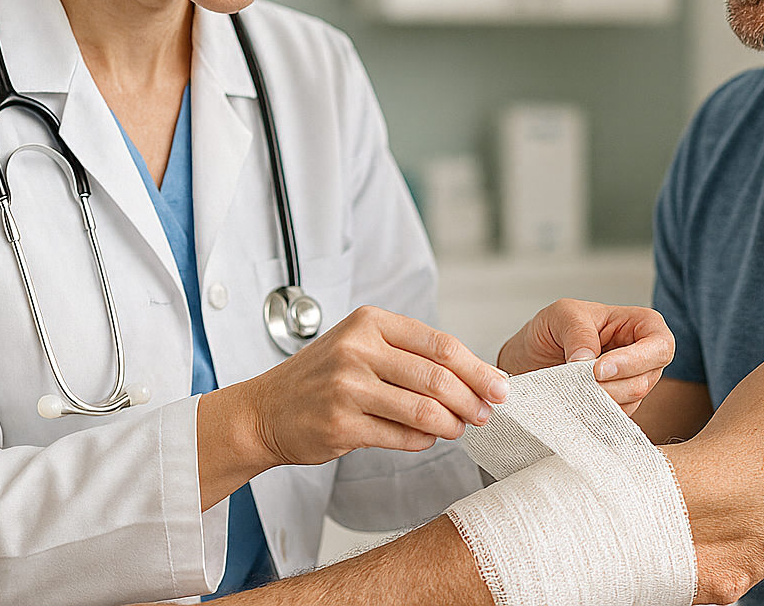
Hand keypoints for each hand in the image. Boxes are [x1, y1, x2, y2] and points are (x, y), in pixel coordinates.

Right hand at [203, 306, 508, 497]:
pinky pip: (401, 437)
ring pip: (424, 410)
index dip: (477, 368)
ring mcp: (347, 388)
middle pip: (437, 377)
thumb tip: (472, 377)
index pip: (440, 343)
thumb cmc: (321, 378)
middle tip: (487, 413)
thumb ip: (409, 354)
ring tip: (460, 428)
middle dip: (472, 399)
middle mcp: (358, 349)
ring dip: (452, 424)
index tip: (499, 386)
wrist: (264, 411)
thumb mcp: (360, 345)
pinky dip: (424, 441)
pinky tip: (428, 438)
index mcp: (370, 322)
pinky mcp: (341, 425)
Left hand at [496, 299, 673, 415]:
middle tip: (578, 381)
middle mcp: (643, 356)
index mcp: (640, 324)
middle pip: (646, 380)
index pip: (660, 345)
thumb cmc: (553, 329)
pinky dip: (591, 412)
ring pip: (630, 402)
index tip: (599, 370)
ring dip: (597, 399)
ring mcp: (632, 383)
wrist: (530, 357)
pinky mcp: (617, 406)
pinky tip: (573, 399)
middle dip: (610, 385)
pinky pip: (614, 418)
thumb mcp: (562, 314)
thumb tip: (588, 361)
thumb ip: (578, 332)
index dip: (634, 361)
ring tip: (570, 386)